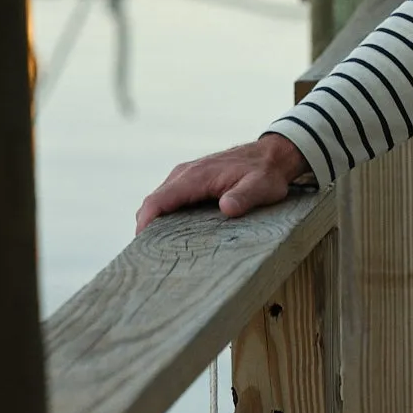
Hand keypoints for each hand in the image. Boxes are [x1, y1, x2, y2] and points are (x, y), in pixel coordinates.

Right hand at [136, 134, 311, 234]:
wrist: (272, 154)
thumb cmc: (266, 172)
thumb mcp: (262, 186)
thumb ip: (244, 197)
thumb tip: (227, 208)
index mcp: (196, 176)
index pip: (159, 200)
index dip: (145, 222)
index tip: (140, 245)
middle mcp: (185, 174)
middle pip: (153, 203)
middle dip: (146, 228)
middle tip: (148, 258)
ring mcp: (186, 176)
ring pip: (160, 201)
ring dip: (155, 222)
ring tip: (158, 251)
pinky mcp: (190, 180)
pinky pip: (169, 198)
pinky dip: (165, 215)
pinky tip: (172, 235)